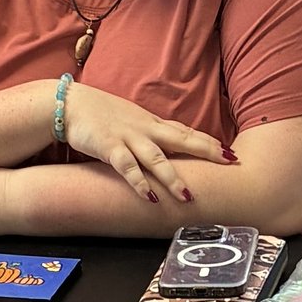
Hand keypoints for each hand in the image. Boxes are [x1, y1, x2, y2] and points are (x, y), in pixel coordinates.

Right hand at [61, 83, 223, 206]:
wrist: (71, 104)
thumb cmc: (103, 114)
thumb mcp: (135, 121)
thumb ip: (154, 133)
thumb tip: (175, 147)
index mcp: (153, 124)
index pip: (187, 132)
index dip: (209, 142)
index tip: (230, 153)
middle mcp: (146, 130)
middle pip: (182, 140)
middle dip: (206, 151)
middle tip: (228, 162)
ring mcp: (128, 138)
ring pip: (156, 158)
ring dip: (173, 177)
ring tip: (188, 196)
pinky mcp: (109, 147)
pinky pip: (126, 167)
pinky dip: (139, 182)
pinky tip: (150, 197)